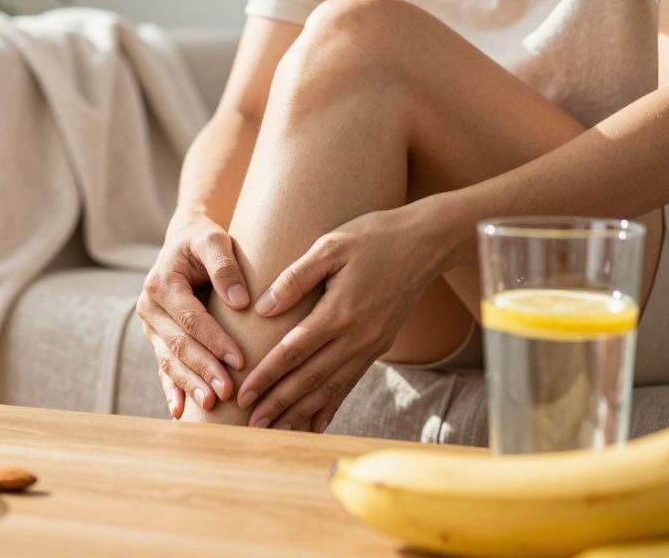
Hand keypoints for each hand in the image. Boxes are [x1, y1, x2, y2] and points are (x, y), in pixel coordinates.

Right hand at [138, 210, 249, 418]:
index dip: (214, 341)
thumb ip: (224, 265)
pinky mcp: (157, 339)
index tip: (240, 360)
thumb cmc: (204, 240)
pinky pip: (163, 367)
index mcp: (162, 284)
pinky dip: (172, 389)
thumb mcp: (214, 239)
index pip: (191, 319)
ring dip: (189, 384)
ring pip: (169, 361)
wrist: (186, 241)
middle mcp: (150, 307)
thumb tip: (239, 302)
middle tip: (226, 393)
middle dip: (203, 370)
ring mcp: (151, 326)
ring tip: (210, 405)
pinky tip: (180, 412)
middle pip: (178, 345)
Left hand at [236, 204, 446, 431]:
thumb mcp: (330, 245)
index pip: (293, 353)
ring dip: (301, 412)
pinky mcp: (380, 346)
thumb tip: (263, 308)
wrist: (425, 243)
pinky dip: (332, 405)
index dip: (266, 377)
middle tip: (251, 426)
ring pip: (330, 388)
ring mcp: (371, 345)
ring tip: (275, 431)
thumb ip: (295, 277)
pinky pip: (351, 382)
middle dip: (279, 404)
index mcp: (339, 312)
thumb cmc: (372, 237)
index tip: (244, 395)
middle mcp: (357, 336)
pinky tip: (316, 425)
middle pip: (310, 379)